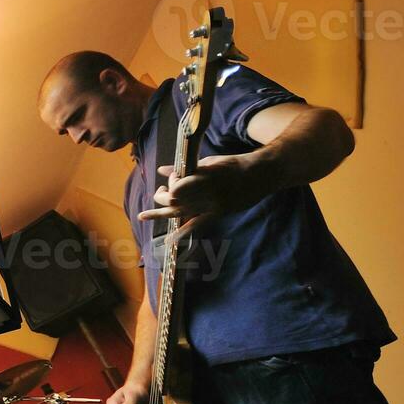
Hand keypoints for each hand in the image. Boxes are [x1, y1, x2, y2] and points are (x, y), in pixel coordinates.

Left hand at [137, 153, 265, 237]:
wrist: (260, 174)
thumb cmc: (233, 164)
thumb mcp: (208, 162)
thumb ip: (185, 169)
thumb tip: (163, 170)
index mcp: (202, 177)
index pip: (176, 188)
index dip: (170, 183)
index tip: (173, 175)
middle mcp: (204, 194)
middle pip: (174, 201)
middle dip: (162, 197)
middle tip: (161, 191)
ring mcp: (211, 206)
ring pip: (179, 213)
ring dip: (159, 214)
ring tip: (142, 216)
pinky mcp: (218, 214)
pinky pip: (196, 225)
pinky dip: (181, 234)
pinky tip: (168, 241)